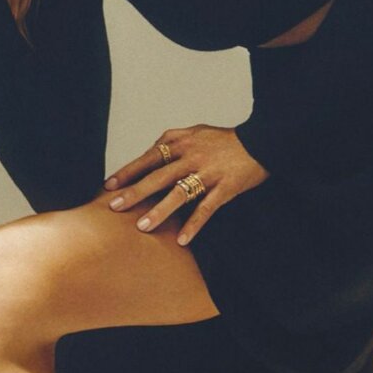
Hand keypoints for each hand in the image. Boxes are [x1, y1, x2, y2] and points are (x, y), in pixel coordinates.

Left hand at [104, 125, 268, 245]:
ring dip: (159, 211)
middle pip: (157, 176)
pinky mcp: (225, 188)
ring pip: (178, 194)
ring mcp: (208, 172)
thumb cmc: (226, 140)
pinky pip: (206, 209)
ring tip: (142, 227)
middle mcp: (192, 156)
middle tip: (115, 207)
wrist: (262, 141)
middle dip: (134, 192)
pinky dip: (194, 225)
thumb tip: (151, 153)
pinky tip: (181, 240)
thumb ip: (174, 141)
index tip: (110, 185)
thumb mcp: (197, 132)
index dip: (128, 171)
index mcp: (182, 141)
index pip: (149, 157)